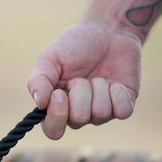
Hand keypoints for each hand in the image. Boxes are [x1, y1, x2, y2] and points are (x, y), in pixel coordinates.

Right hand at [27, 22, 140, 139]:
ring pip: (101, 113)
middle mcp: (77, 114)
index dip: (57, 116)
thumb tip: (40, 104)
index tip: (59, 93)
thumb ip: (38, 80)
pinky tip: (114, 82)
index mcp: (55, 106)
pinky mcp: (122, 107)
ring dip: (99, 88)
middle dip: (80, 92)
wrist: (107, 31)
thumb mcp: (49, 57)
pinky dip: (118, 92)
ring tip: (97, 76)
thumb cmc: (73, 45)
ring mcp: (100, 112)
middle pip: (79, 119)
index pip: (53, 131)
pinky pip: (122, 111)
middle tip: (80, 77)